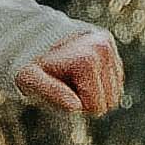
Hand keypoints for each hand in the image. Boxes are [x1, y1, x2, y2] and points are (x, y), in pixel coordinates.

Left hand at [8, 28, 125, 119]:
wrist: (31, 37)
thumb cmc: (28, 65)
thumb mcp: (30, 80)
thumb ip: (52, 93)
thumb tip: (75, 107)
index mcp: (88, 60)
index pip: (96, 108)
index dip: (76, 105)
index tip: (59, 88)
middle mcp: (103, 49)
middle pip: (110, 102)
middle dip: (87, 98)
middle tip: (64, 82)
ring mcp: (109, 46)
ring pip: (115, 92)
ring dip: (93, 90)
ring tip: (71, 75)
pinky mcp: (110, 45)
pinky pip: (115, 80)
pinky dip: (99, 81)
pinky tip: (79, 70)